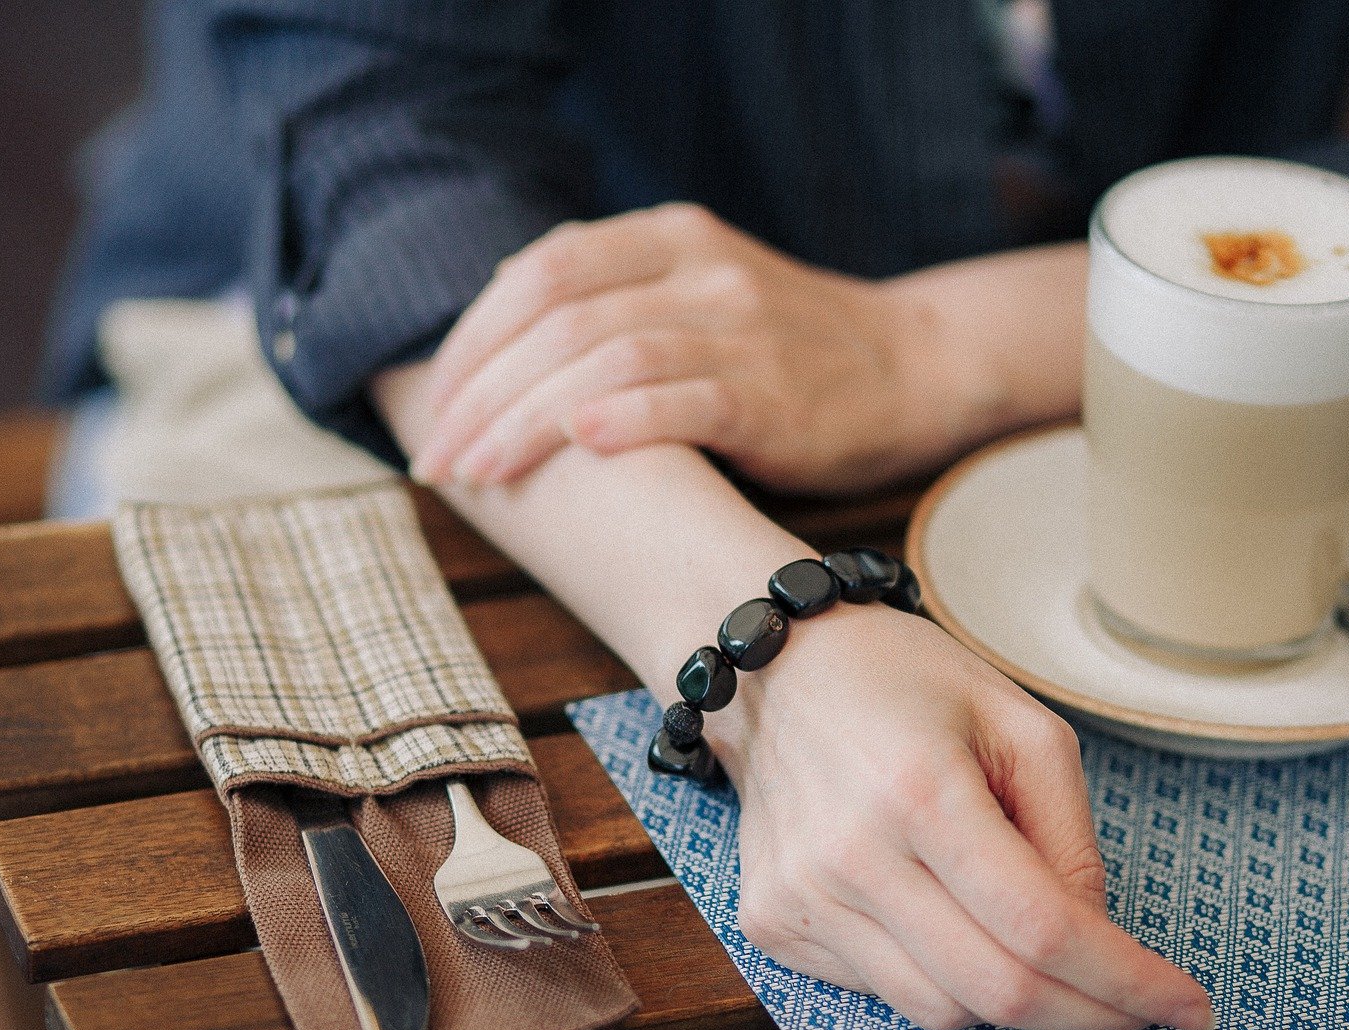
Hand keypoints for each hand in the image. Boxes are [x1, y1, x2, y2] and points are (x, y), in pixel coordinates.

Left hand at [402, 203, 985, 493]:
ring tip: (480, 474)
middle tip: (438, 459)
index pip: (541, 271)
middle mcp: (700, 270)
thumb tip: (498, 320)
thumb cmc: (787, 349)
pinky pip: (688, 398)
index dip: (474, 339)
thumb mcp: (698, 290)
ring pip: (606, 359)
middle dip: (482, 393)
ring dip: (528, 421)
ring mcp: (741, 328)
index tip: (433, 407)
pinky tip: (579, 446)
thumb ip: (612, 295)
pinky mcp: (777, 394)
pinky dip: (626, 419)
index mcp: (670, 237)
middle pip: (558, 318)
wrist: (914, 367)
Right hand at [704, 603, 1214, 1029]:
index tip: (1189, 1007)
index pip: (1042, 928)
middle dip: (1091, 1017)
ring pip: (940, 1010)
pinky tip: (950, 921)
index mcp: (921, 790)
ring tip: (1040, 951)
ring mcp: (800, 897)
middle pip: (997, 990)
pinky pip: (884, 993)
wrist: (774, 670)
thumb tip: (1095, 943)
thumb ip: (1069, 837)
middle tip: (1140, 1011)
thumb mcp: (1021, 724)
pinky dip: (941, 979)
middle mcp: (849, 854)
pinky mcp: (771, 922)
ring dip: (1016, 1002)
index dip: (1127, 982)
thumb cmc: (905, 682)